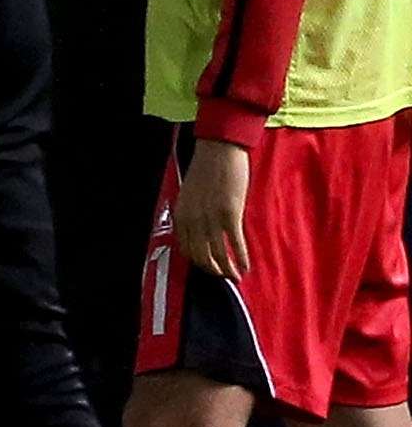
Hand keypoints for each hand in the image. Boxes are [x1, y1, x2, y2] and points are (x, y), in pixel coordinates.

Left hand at [176, 138, 253, 279]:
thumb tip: (203, 232)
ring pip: (217, 254)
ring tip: (236, 276)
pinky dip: (241, 258)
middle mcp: (192, 220)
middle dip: (213, 270)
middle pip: (200, 256)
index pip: (186, 248)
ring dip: (227, 270)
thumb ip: (194, 214)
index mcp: (181, 215)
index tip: (209, 267)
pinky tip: (246, 266)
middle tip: (225, 276)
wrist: (219, 150)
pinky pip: (235, 244)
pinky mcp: (229, 214)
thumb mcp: (191, 195)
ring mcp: (210, 218)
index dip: (199, 262)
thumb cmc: (207, 169)